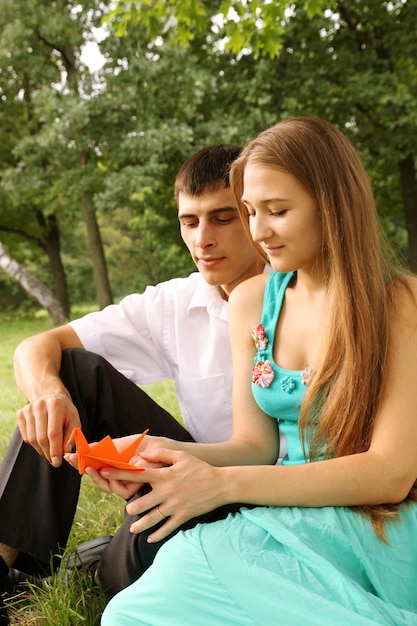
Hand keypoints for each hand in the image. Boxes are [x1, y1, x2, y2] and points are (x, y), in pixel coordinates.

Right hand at [16, 393, 79, 466]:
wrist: (50, 396)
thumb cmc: (64, 411)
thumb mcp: (74, 420)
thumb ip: (71, 436)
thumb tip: (65, 451)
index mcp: (55, 405)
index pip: (53, 433)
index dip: (55, 450)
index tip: (57, 462)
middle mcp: (40, 406)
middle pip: (41, 437)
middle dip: (48, 453)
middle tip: (54, 460)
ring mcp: (28, 410)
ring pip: (32, 439)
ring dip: (41, 450)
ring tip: (49, 451)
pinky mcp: (21, 414)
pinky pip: (26, 437)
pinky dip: (34, 444)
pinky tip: (42, 442)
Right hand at [64, 433, 168, 497]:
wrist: (160, 448)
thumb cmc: (143, 445)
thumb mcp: (118, 444)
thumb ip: (101, 449)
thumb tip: (83, 449)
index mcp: (113, 464)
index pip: (93, 465)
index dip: (81, 462)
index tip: (68, 455)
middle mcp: (117, 475)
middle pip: (96, 476)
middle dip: (82, 468)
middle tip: (71, 460)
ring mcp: (124, 482)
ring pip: (104, 485)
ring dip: (93, 476)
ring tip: (86, 467)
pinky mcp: (133, 488)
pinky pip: (117, 489)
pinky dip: (108, 481)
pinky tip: (101, 471)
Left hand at [98, 447, 225, 541]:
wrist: (221, 484)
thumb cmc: (200, 468)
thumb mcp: (182, 456)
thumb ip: (161, 455)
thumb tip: (143, 455)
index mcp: (164, 476)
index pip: (137, 474)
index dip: (119, 473)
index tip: (105, 472)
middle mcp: (166, 492)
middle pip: (141, 503)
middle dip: (131, 508)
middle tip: (128, 509)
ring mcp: (174, 506)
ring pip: (152, 519)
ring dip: (140, 525)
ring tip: (133, 528)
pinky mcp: (183, 516)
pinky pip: (167, 528)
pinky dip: (158, 535)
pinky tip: (150, 539)